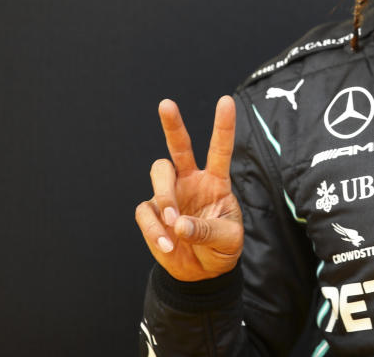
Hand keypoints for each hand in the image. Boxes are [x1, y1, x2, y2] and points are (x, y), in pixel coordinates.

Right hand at [135, 96, 243, 280]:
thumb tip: (179, 223)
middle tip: (166, 104)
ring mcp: (169, 194)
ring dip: (165, 195)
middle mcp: (190, 181)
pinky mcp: (151, 213)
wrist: (201, 273)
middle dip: (172, 125)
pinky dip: (154, 230)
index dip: (223, 126)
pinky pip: (146, 212)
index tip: (227, 100)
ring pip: (158, 173)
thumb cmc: (221, 249)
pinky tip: (167, 245)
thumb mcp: (228, 240)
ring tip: (173, 222)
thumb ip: (208, 231)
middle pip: (179, 146)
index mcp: (215, 181)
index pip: (220, 149)